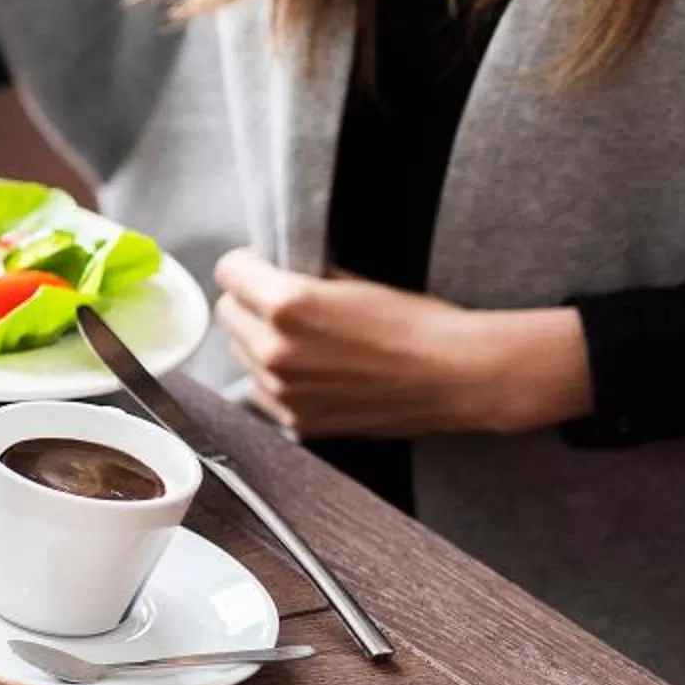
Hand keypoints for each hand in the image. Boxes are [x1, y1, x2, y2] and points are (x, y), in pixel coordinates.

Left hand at [213, 248, 593, 438]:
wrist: (456, 376)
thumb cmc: (417, 323)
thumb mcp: (353, 280)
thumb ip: (301, 276)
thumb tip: (272, 270)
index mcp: (287, 306)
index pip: (228, 271)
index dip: (246, 264)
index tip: (260, 265)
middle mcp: (274, 351)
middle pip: (228, 313)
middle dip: (249, 303)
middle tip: (283, 302)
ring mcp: (282, 391)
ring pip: (241, 353)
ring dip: (260, 341)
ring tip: (306, 338)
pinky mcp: (295, 420)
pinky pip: (261, 390)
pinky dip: (275, 378)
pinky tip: (312, 369)